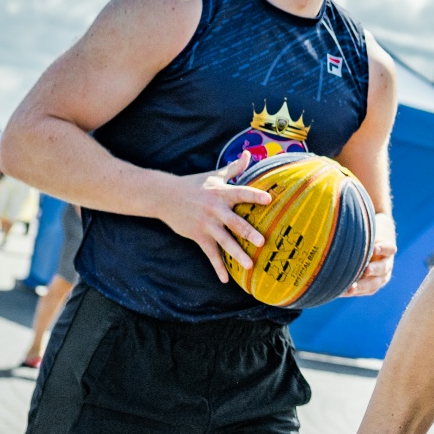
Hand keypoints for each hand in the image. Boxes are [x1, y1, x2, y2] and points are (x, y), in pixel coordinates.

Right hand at [155, 152, 271, 282]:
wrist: (164, 196)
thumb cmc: (194, 184)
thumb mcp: (214, 175)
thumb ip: (235, 168)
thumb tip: (250, 153)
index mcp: (221, 193)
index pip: (241, 194)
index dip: (255, 196)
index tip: (269, 200)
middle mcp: (215, 209)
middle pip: (234, 222)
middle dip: (248, 232)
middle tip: (262, 241)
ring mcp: (206, 225)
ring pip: (224, 242)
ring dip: (237, 254)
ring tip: (250, 265)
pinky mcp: (198, 236)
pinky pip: (210, 254)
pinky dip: (218, 267)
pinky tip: (226, 279)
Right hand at [343, 211, 398, 297]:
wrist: (377, 229)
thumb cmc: (357, 249)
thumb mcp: (349, 261)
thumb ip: (338, 268)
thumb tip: (313, 275)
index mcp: (369, 282)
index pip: (360, 290)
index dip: (351, 291)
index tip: (341, 292)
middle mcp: (379, 275)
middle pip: (372, 283)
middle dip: (362, 285)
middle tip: (352, 287)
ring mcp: (386, 262)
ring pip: (383, 268)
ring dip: (375, 269)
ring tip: (366, 269)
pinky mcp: (390, 247)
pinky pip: (389, 249)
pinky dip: (383, 249)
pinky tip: (375, 248)